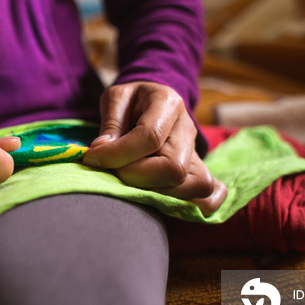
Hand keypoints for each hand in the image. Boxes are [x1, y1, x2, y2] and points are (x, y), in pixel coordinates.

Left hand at [82, 81, 225, 215]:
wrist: (154, 100)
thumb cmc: (132, 100)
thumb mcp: (115, 98)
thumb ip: (110, 124)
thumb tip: (101, 152)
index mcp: (168, 103)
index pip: (150, 136)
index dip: (118, 153)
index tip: (93, 158)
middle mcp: (188, 130)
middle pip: (174, 168)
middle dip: (136, 178)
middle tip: (113, 173)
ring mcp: (197, 154)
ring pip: (195, 186)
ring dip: (159, 194)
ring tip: (132, 186)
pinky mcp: (197, 172)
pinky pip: (211, 197)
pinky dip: (192, 206)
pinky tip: (163, 202)